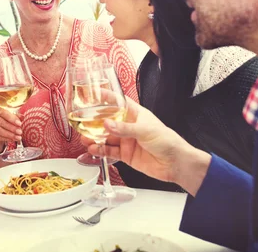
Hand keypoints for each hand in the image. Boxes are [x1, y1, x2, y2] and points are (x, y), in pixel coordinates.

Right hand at [0, 102, 21, 152]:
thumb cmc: (0, 118)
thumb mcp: (7, 114)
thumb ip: (14, 114)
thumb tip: (22, 117)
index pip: (0, 110)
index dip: (11, 117)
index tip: (19, 123)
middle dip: (10, 127)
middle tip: (19, 131)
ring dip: (8, 134)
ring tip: (17, 136)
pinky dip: (4, 138)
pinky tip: (11, 139)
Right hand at [83, 98, 209, 191]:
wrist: (176, 164)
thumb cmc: (167, 141)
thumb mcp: (145, 130)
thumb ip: (124, 128)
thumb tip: (106, 124)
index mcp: (135, 114)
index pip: (118, 101)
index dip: (106, 97)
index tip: (93, 93)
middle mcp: (128, 126)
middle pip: (107, 120)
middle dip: (94, 120)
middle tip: (82, 121)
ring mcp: (126, 140)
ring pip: (106, 136)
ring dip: (94, 137)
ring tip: (84, 138)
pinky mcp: (125, 154)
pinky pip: (109, 151)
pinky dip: (100, 150)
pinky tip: (93, 148)